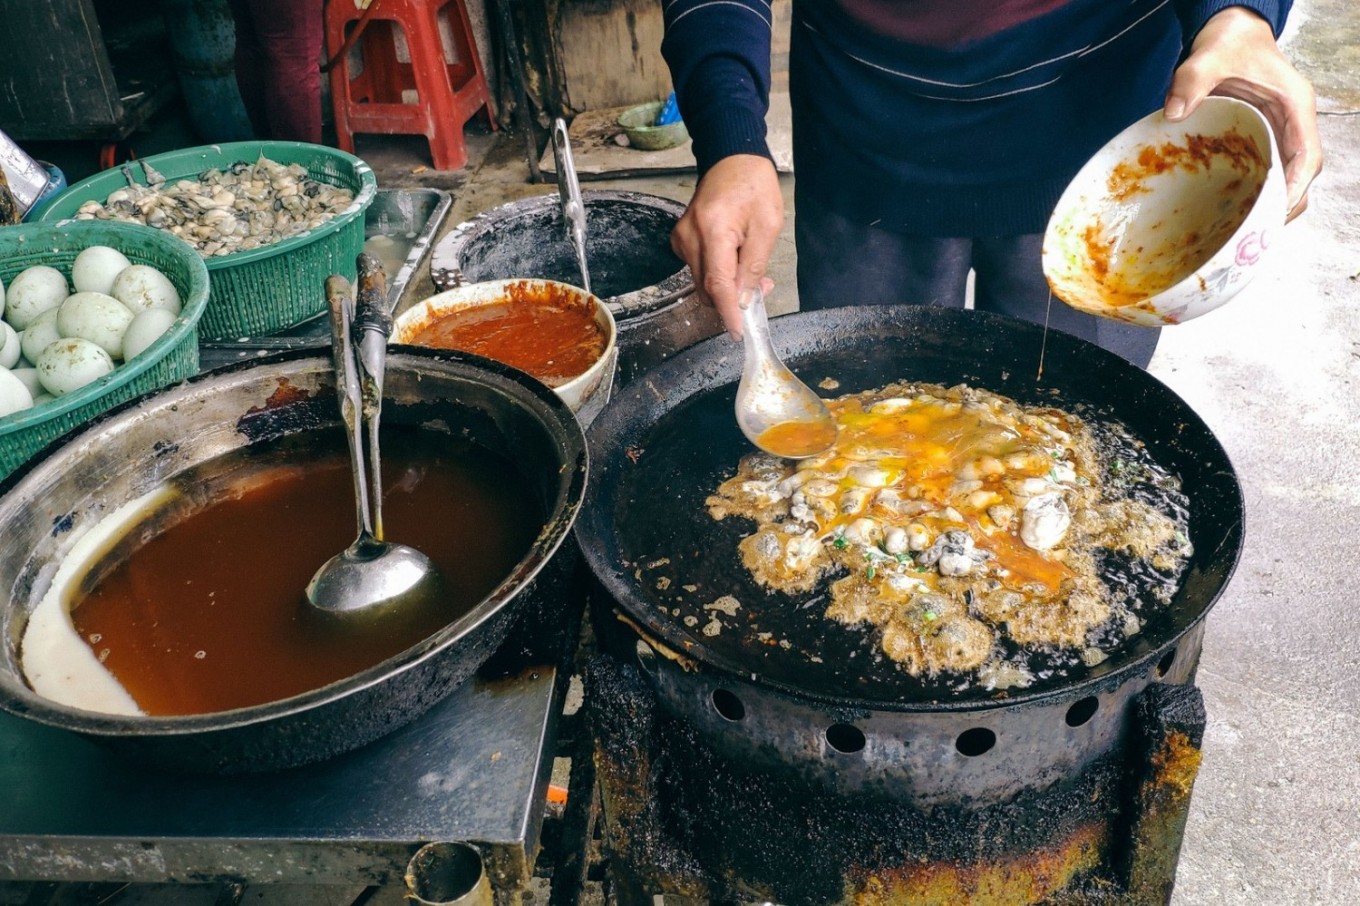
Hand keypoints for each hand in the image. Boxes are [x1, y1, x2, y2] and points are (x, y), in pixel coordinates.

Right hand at [670, 154, 783, 336]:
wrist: (731, 159)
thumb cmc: (753, 186)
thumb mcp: (767, 225)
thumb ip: (754, 265)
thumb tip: (745, 299)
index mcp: (713, 230)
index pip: (717, 284)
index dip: (728, 312)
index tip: (737, 332)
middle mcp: (690, 237)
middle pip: (707, 288)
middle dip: (734, 299)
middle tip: (762, 289)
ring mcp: (682, 239)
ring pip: (703, 281)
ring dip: (727, 286)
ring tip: (752, 270)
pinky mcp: (681, 240)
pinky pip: (699, 269)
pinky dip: (718, 274)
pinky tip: (735, 260)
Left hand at [1165, 6, 1322, 220]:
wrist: (1230, 32)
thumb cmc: (1229, 42)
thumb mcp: (1209, 56)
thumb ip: (1192, 80)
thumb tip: (1174, 113)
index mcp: (1293, 108)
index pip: (1307, 157)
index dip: (1295, 188)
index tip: (1276, 213)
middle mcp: (1291, 125)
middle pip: (1301, 176)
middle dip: (1282, 207)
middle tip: (1251, 235)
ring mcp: (1277, 133)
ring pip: (1285, 178)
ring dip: (1267, 205)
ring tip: (1238, 232)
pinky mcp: (1260, 138)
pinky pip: (1264, 171)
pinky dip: (1252, 192)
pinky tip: (1226, 210)